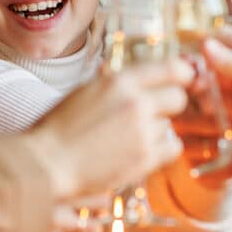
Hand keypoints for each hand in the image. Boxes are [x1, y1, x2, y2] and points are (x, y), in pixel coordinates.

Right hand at [28, 60, 190, 200]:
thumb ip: (118, 84)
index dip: (183, 75)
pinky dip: (161, 150)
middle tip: (152, 114)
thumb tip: (144, 79)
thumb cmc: (60, 128)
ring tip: (129, 138)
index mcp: (120, 81)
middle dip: (169, 106)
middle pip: (178, 98)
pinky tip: (141, 151)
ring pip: (170, 125)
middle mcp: (135, 103)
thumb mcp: (87, 91)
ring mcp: (142, 132)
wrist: (48, 162)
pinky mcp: (145, 158)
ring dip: (157, 131)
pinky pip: (172, 148)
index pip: (173, 68)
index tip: (183, 81)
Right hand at [200, 27, 231, 168]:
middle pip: (218, 59)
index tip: (190, 50)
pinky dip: (210, 101)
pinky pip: (219, 99)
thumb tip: (204, 45)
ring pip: (215, 80)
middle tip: (190, 77)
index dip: (209, 42)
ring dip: (204, 85)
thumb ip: (231, 63)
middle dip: (203, 67)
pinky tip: (206, 106)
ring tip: (197, 92)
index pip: (228, 37)